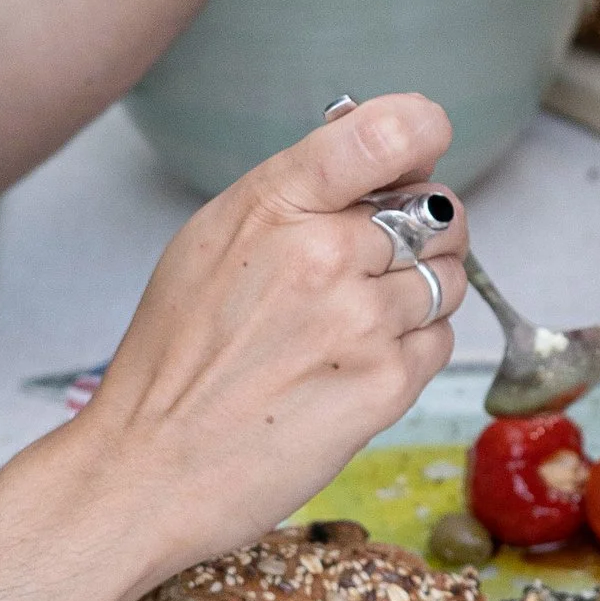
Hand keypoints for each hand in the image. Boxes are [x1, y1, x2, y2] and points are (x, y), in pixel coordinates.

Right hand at [73, 95, 472, 583]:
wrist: (149, 468)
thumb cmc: (178, 357)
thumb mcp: (214, 242)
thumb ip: (303, 191)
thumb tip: (396, 147)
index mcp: (275, 206)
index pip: (387, 133)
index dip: (422, 132)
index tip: (422, 145)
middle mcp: (326, 255)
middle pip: (438, 210)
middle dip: (423, 231)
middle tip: (376, 263)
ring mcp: (362, 321)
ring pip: (451, 277)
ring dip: (419, 296)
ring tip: (352, 325)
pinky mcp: (387, 384)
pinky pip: (443, 339)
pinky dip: (413, 349)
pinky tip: (355, 365)